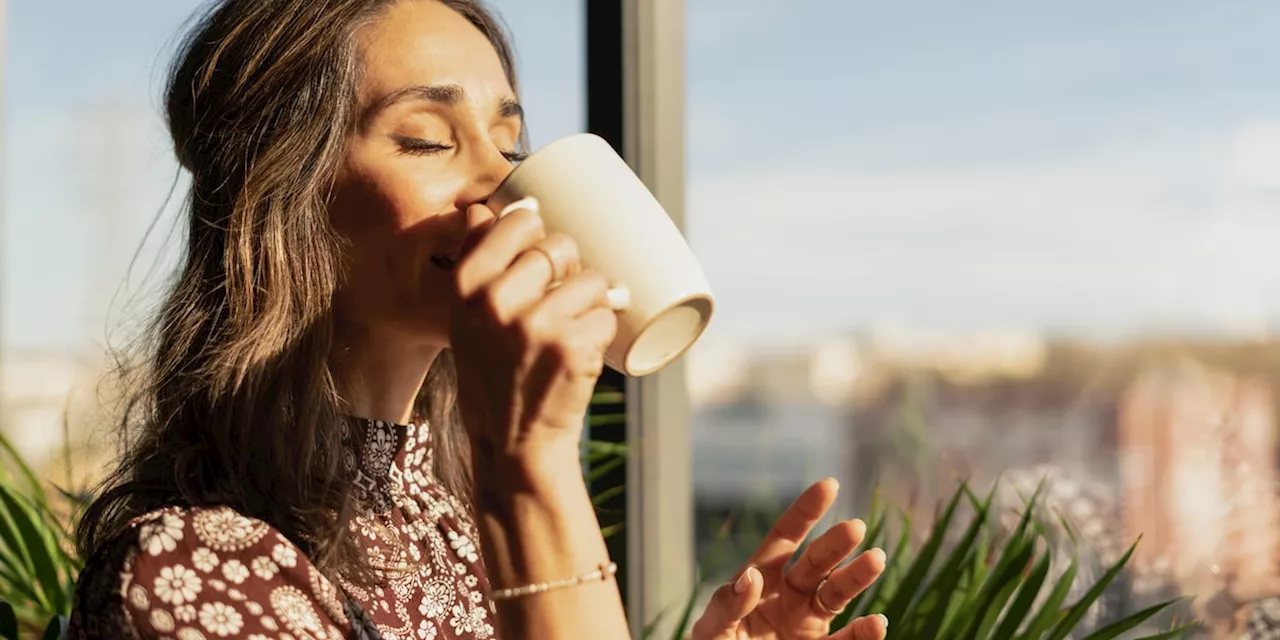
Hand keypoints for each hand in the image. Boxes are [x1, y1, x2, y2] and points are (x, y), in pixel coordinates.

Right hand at [448, 203, 615, 465]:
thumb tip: (487, 208)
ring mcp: (535, 323)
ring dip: (591, 304)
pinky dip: (603, 333)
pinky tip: (579, 356)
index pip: (516, 220)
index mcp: (466, 285)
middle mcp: (495, 299)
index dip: (537, 232)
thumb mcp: (464, 319)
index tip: (539, 255)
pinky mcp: (571, 345)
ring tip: (569, 333)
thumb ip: (476, 266)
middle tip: (558, 304)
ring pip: (590, 279)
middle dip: (568, 270)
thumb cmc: (492, 374)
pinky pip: (606, 313)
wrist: (513, 443)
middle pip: (559, 245)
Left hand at [692, 479, 887, 639]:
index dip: (806, 511)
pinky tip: (877, 624)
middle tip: (855, 527)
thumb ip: (728, 604)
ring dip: (858, 576)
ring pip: (838, 593)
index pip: (786, 537)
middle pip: (817, 562)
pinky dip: (865, 634)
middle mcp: (790, 595)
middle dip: (836, 543)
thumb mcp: (712, 629)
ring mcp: (807, 623)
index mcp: (761, 579)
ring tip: (876, 559)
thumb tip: (751, 576)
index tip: (829, 485)